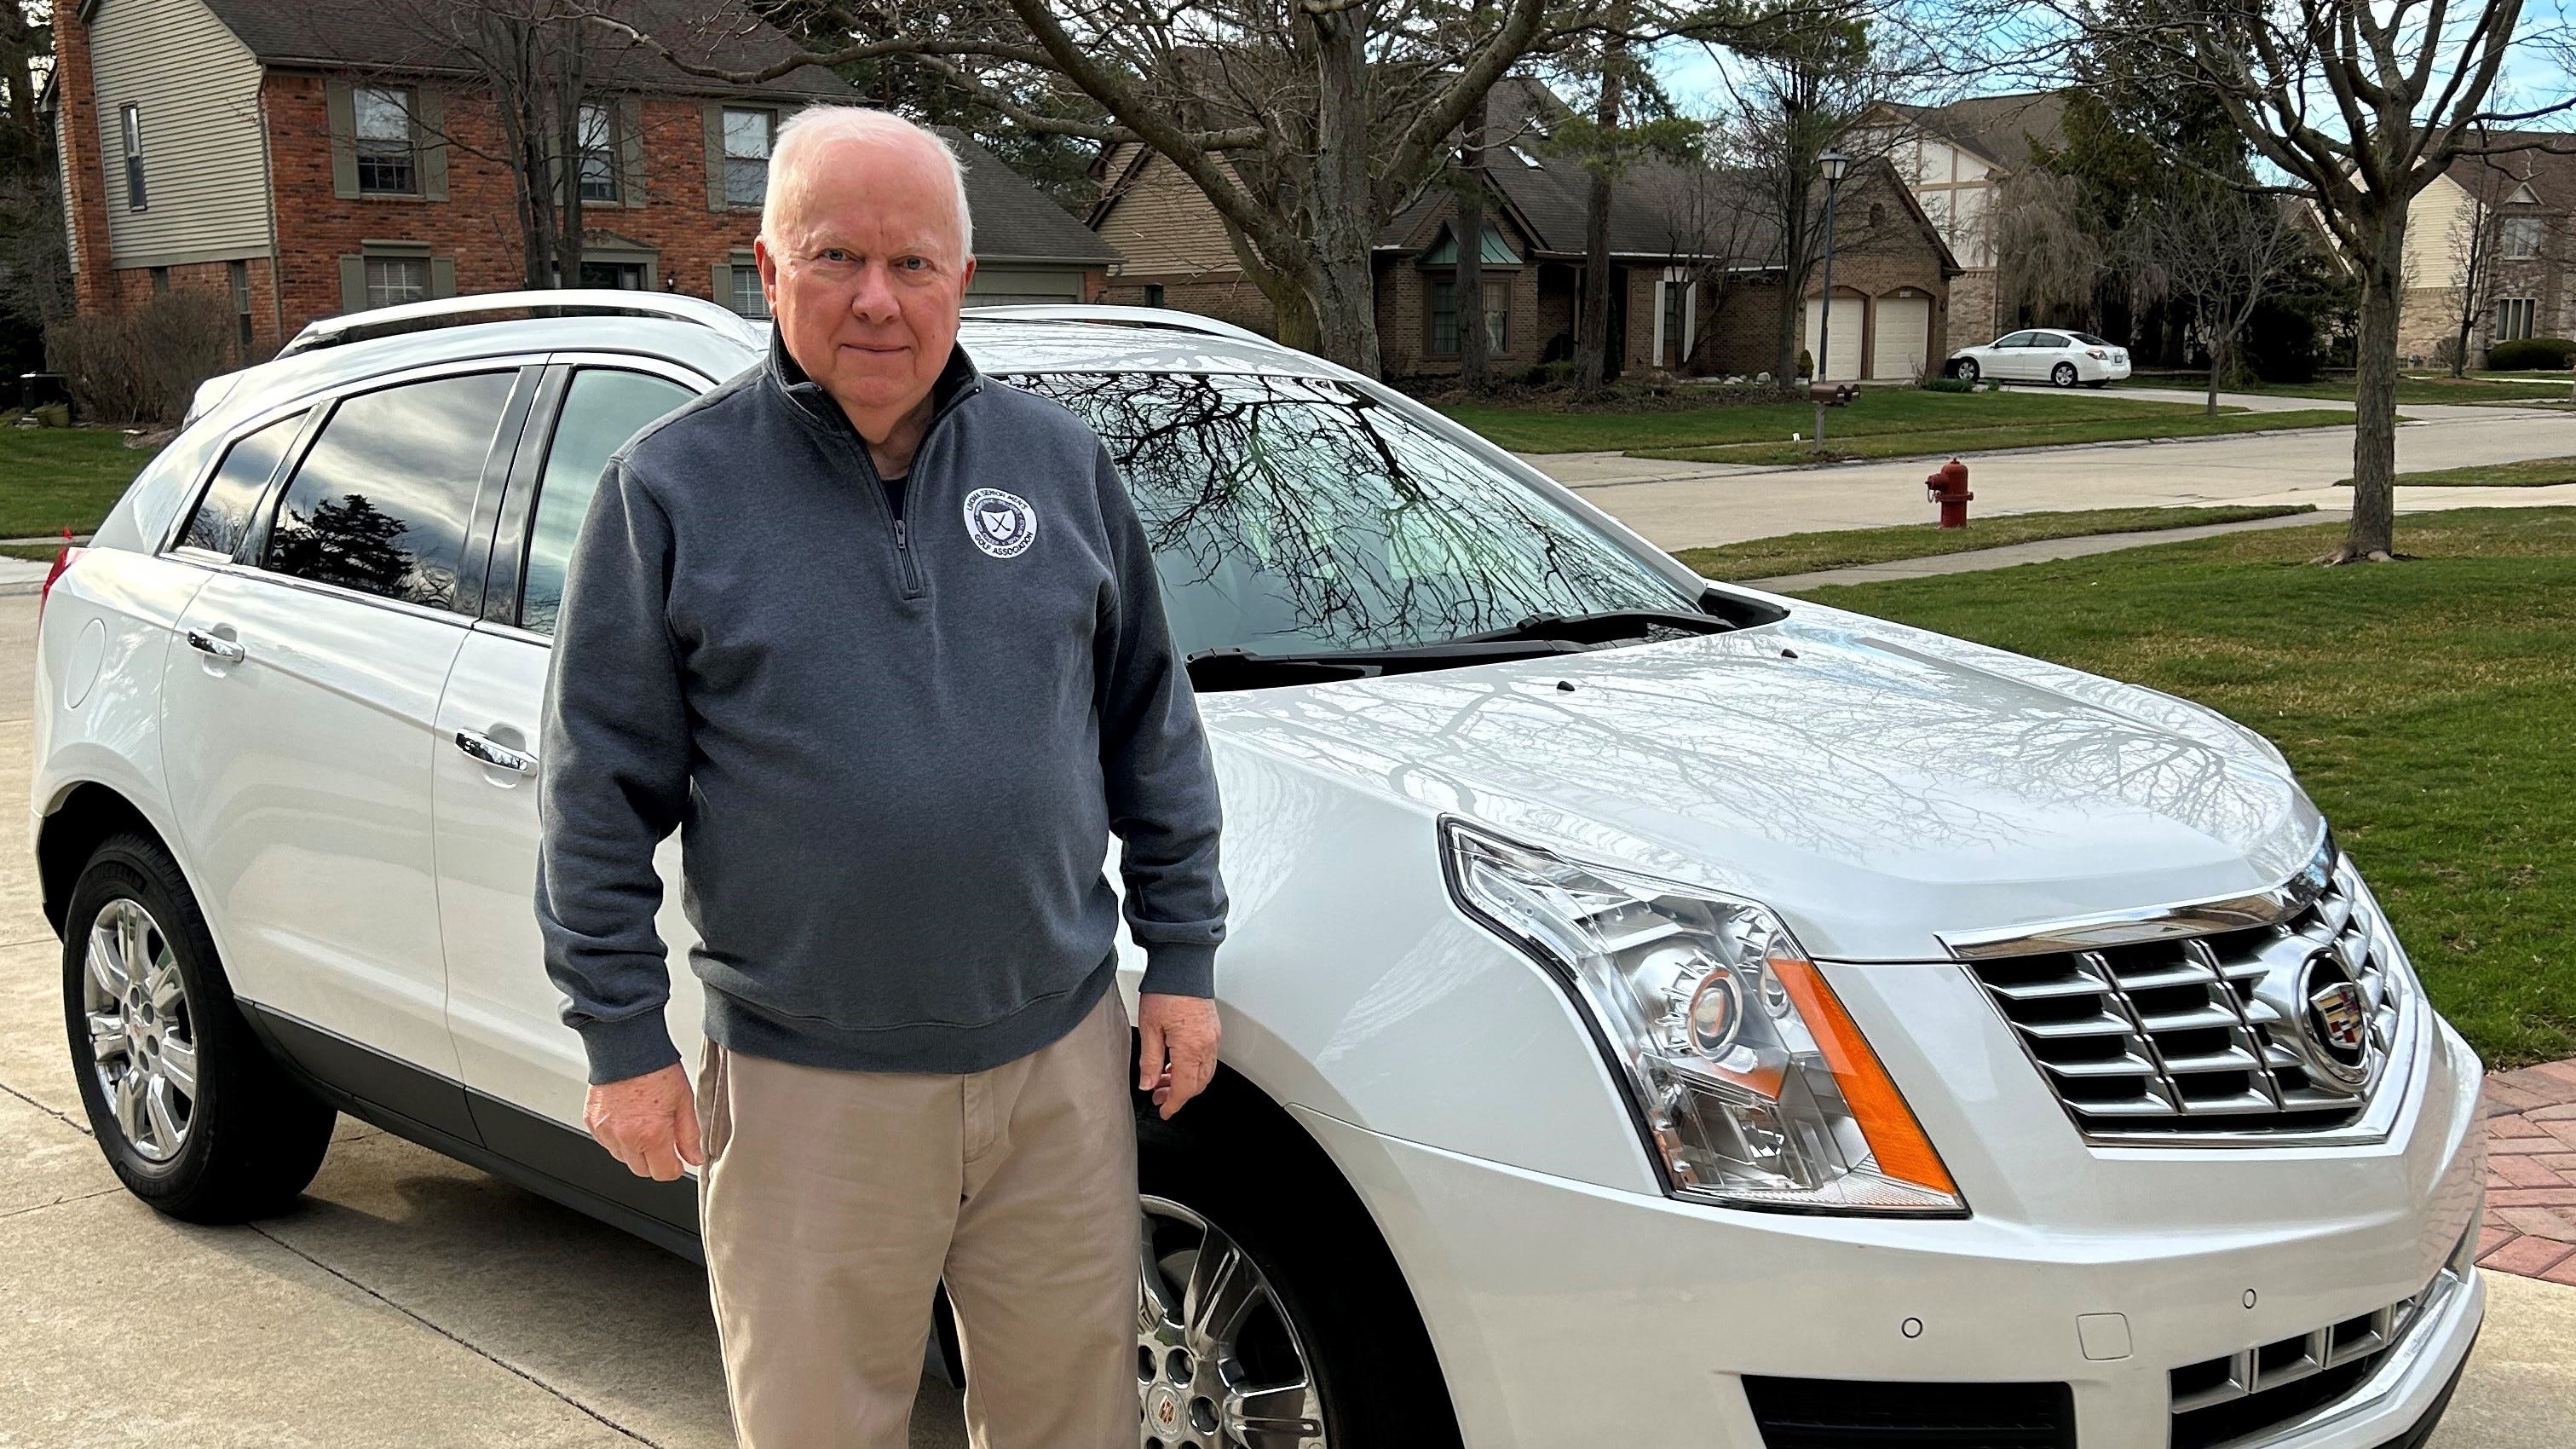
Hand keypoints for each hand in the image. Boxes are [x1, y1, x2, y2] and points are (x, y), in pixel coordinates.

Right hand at [584, 1062, 702, 1180]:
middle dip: (655, 1160)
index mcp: (651, 1134)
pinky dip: (618, 1138)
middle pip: (642, 1170)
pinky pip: (607, 1143)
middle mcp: (625, 1137)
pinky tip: (628, 1119)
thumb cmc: (655, 1069)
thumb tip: (694, 1157)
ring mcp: (606, 1131)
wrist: (626, 1047)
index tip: (677, 1160)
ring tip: (644, 1123)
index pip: (663, 1173)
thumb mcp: (683, 1101)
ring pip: (623, 1158)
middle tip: (663, 1138)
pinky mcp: (592, 1123)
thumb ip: (689, 1135)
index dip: (674, 1168)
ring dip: (635, 1150)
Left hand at [1136, 993, 1219, 1119]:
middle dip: (1179, 1094)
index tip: (1164, 1111)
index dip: (1173, 1104)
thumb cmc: (1167, 990)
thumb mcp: (1149, 1027)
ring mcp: (1213, 1037)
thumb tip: (1148, 1083)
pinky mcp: (1213, 1029)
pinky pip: (1207, 1058)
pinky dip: (1193, 1067)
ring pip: (1204, 1072)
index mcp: (1191, 1048)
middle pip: (1197, 1084)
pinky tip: (1176, 1064)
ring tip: (1164, 1080)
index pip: (1185, 1088)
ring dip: (1186, 1081)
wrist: (1183, 965)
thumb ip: (1150, 1060)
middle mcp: (1207, 1045)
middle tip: (1159, 1096)